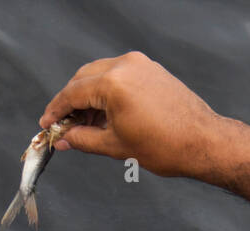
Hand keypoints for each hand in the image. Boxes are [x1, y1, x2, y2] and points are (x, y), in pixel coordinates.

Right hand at [39, 51, 222, 177]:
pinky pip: (119, 75)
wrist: (203, 142)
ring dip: (88, 97)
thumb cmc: (165, 146)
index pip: (72, 93)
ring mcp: (140, 64)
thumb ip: (83, 139)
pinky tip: (104, 115)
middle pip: (83, 79)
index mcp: (113, 83)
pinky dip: (107, 92)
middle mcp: (125, 66)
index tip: (46, 124)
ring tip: (84, 126)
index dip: (55, 111)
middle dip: (70, 102)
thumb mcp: (115, 146)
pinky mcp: (151, 69)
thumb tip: (64, 140)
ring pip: (100, 75)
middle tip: (63, 126)